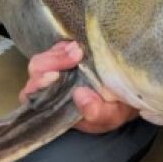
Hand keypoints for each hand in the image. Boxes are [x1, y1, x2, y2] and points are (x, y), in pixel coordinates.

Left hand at [19, 40, 138, 133]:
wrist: (130, 89)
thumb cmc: (115, 108)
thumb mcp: (111, 116)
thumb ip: (98, 114)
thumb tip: (79, 95)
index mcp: (55, 105)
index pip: (32, 95)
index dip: (38, 85)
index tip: (55, 76)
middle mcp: (52, 85)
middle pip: (36, 71)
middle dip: (51, 62)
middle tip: (76, 56)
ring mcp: (58, 67)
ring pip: (45, 56)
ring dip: (60, 53)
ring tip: (80, 51)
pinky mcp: (67, 52)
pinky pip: (59, 46)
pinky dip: (67, 45)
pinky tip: (81, 46)